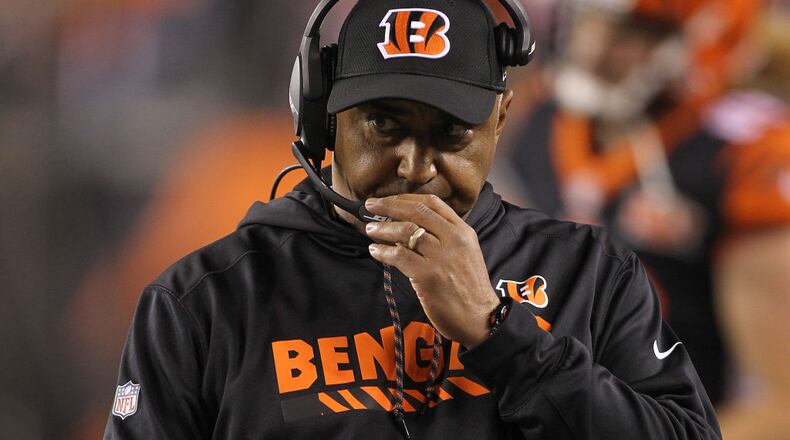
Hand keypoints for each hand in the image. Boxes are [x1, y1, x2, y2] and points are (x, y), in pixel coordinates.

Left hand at [364, 194, 499, 347]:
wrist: (480, 318)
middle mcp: (453, 239)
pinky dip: (383, 251)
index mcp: (463, 231)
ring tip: (371, 231)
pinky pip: (399, 255)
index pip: (433, 203)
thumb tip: (409, 227)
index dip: (406, 198)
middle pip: (416, 211)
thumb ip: (444, 237)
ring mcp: (441, 257)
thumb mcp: (465, 253)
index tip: (388, 199)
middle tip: (371, 206)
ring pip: (405, 231)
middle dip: (389, 205)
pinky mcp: (428, 275)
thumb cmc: (469, 289)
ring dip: (383, 228)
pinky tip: (376, 251)